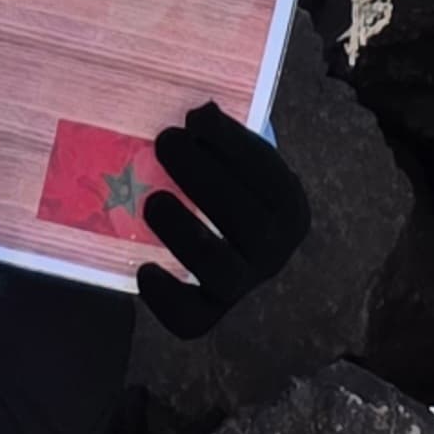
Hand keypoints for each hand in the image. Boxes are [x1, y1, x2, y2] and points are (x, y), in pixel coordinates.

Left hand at [136, 99, 309, 339]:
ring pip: (220, 269)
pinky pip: (191, 319)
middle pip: (246, 220)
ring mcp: (242, 284)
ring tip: (153, 200)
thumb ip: (224, 139)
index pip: (268, 174)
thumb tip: (202, 114)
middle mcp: (274, 250)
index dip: (232, 144)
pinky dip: (167, 299)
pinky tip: (144, 268)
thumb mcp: (240, 162)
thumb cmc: (230, 188)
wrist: (237, 250)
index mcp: (288, 206)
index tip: (196, 117)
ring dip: (185, 232)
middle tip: (165, 141)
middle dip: (203, 177)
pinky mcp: (208, 312)